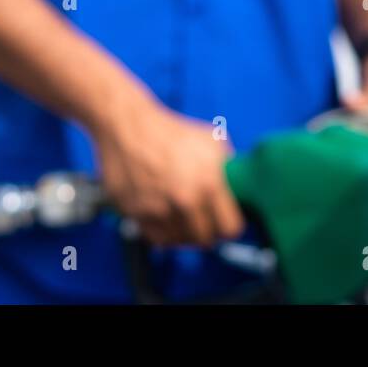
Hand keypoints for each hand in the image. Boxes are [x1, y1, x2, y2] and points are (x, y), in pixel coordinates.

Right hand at [92, 92, 243, 246]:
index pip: (230, 228)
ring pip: (179, 241)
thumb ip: (228, 170)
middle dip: (206, 231)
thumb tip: (239, 188)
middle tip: (203, 221)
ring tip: (182, 216)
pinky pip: (155, 236)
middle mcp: (184, 200)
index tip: (225, 222)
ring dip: (183, 232)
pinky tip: (164, 216)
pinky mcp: (135, 213)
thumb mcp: (212, 142)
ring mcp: (158, 209)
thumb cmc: (171, 131)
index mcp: (209, 183)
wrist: (128, 125)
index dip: (229, 225)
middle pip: (204, 240)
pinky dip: (161, 231)